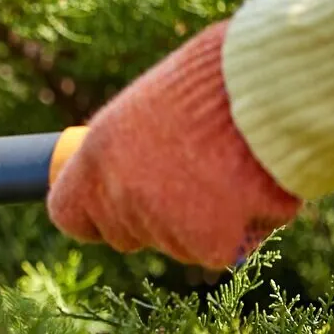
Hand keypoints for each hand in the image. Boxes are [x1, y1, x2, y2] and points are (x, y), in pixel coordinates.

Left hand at [47, 22, 301, 269]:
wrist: (265, 85)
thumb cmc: (214, 82)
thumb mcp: (148, 106)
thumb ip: (128, 149)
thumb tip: (126, 172)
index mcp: (96, 156)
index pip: (69, 215)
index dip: (94, 215)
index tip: (113, 206)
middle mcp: (119, 194)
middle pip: (125, 235)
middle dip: (154, 218)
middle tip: (192, 177)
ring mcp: (159, 221)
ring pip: (175, 245)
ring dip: (202, 221)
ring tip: (229, 169)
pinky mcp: (205, 241)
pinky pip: (219, 251)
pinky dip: (240, 229)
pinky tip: (250, 190)